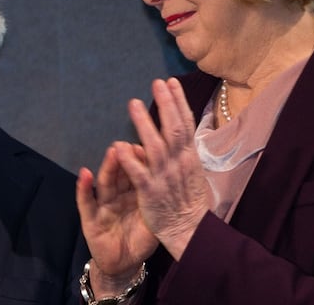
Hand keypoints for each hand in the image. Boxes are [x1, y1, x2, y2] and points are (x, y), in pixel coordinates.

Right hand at [76, 143, 158, 292]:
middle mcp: (117, 195)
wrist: (124, 264)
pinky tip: (84, 174)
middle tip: (129, 142)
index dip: (140, 159)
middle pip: (121, 173)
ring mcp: (103, 205)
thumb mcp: (152, 215)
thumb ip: (157, 196)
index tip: (147, 144)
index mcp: (134, 193)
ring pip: (105, 183)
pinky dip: (83, 188)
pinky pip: (86, 203)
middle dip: (124, 157)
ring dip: (108, 167)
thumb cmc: (139, 237)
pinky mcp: (90, 219)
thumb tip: (174, 171)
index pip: (137, 172)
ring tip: (113, 151)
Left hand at [115, 78, 210, 259]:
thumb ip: (185, 151)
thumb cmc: (190, 201)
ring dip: (144, 124)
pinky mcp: (151, 192)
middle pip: (173, 129)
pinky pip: (139, 173)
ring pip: (155, 146)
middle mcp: (179, 163)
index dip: (178, 102)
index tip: (171, 82)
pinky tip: (119, 146)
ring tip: (133, 104)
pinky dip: (130, 159)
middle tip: (156, 83)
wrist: (190, 231)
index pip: (186, 124)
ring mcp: (165, 177)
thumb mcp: (194, 171)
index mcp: (190, 157)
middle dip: (166, 104)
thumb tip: (182, 130)